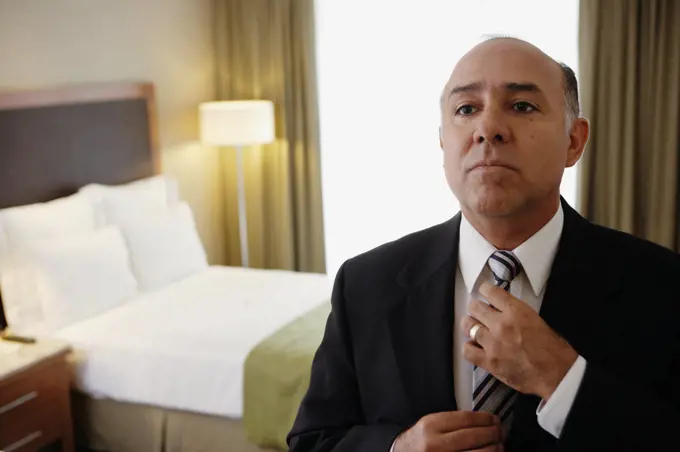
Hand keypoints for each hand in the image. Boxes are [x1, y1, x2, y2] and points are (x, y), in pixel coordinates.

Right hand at [393, 411, 503, 451]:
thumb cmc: (420, 441)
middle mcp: (434, 444)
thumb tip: (485, 422)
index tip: (494, 419)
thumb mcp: (431, 425)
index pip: (465, 419)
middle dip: (493, 433)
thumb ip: (453, 422)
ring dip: (494, 449)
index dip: (485, 419)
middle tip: (501, 431)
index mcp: (430, 426)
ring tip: (499, 445)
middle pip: (473, 436)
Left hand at [462, 282, 578, 399]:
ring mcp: (492, 343)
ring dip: (471, 327)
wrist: (557, 374)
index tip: (484, 292)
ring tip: (475, 330)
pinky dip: (469, 348)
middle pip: (475, 307)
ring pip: (468, 326)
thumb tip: (503, 312)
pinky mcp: (489, 361)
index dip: (485, 290)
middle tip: (480, 314)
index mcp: (516, 311)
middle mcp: (501, 324)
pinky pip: (467, 351)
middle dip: (476, 309)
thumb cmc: (554, 350)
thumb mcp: (537, 320)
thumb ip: (517, 314)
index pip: (491, 292)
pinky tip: (475, 348)